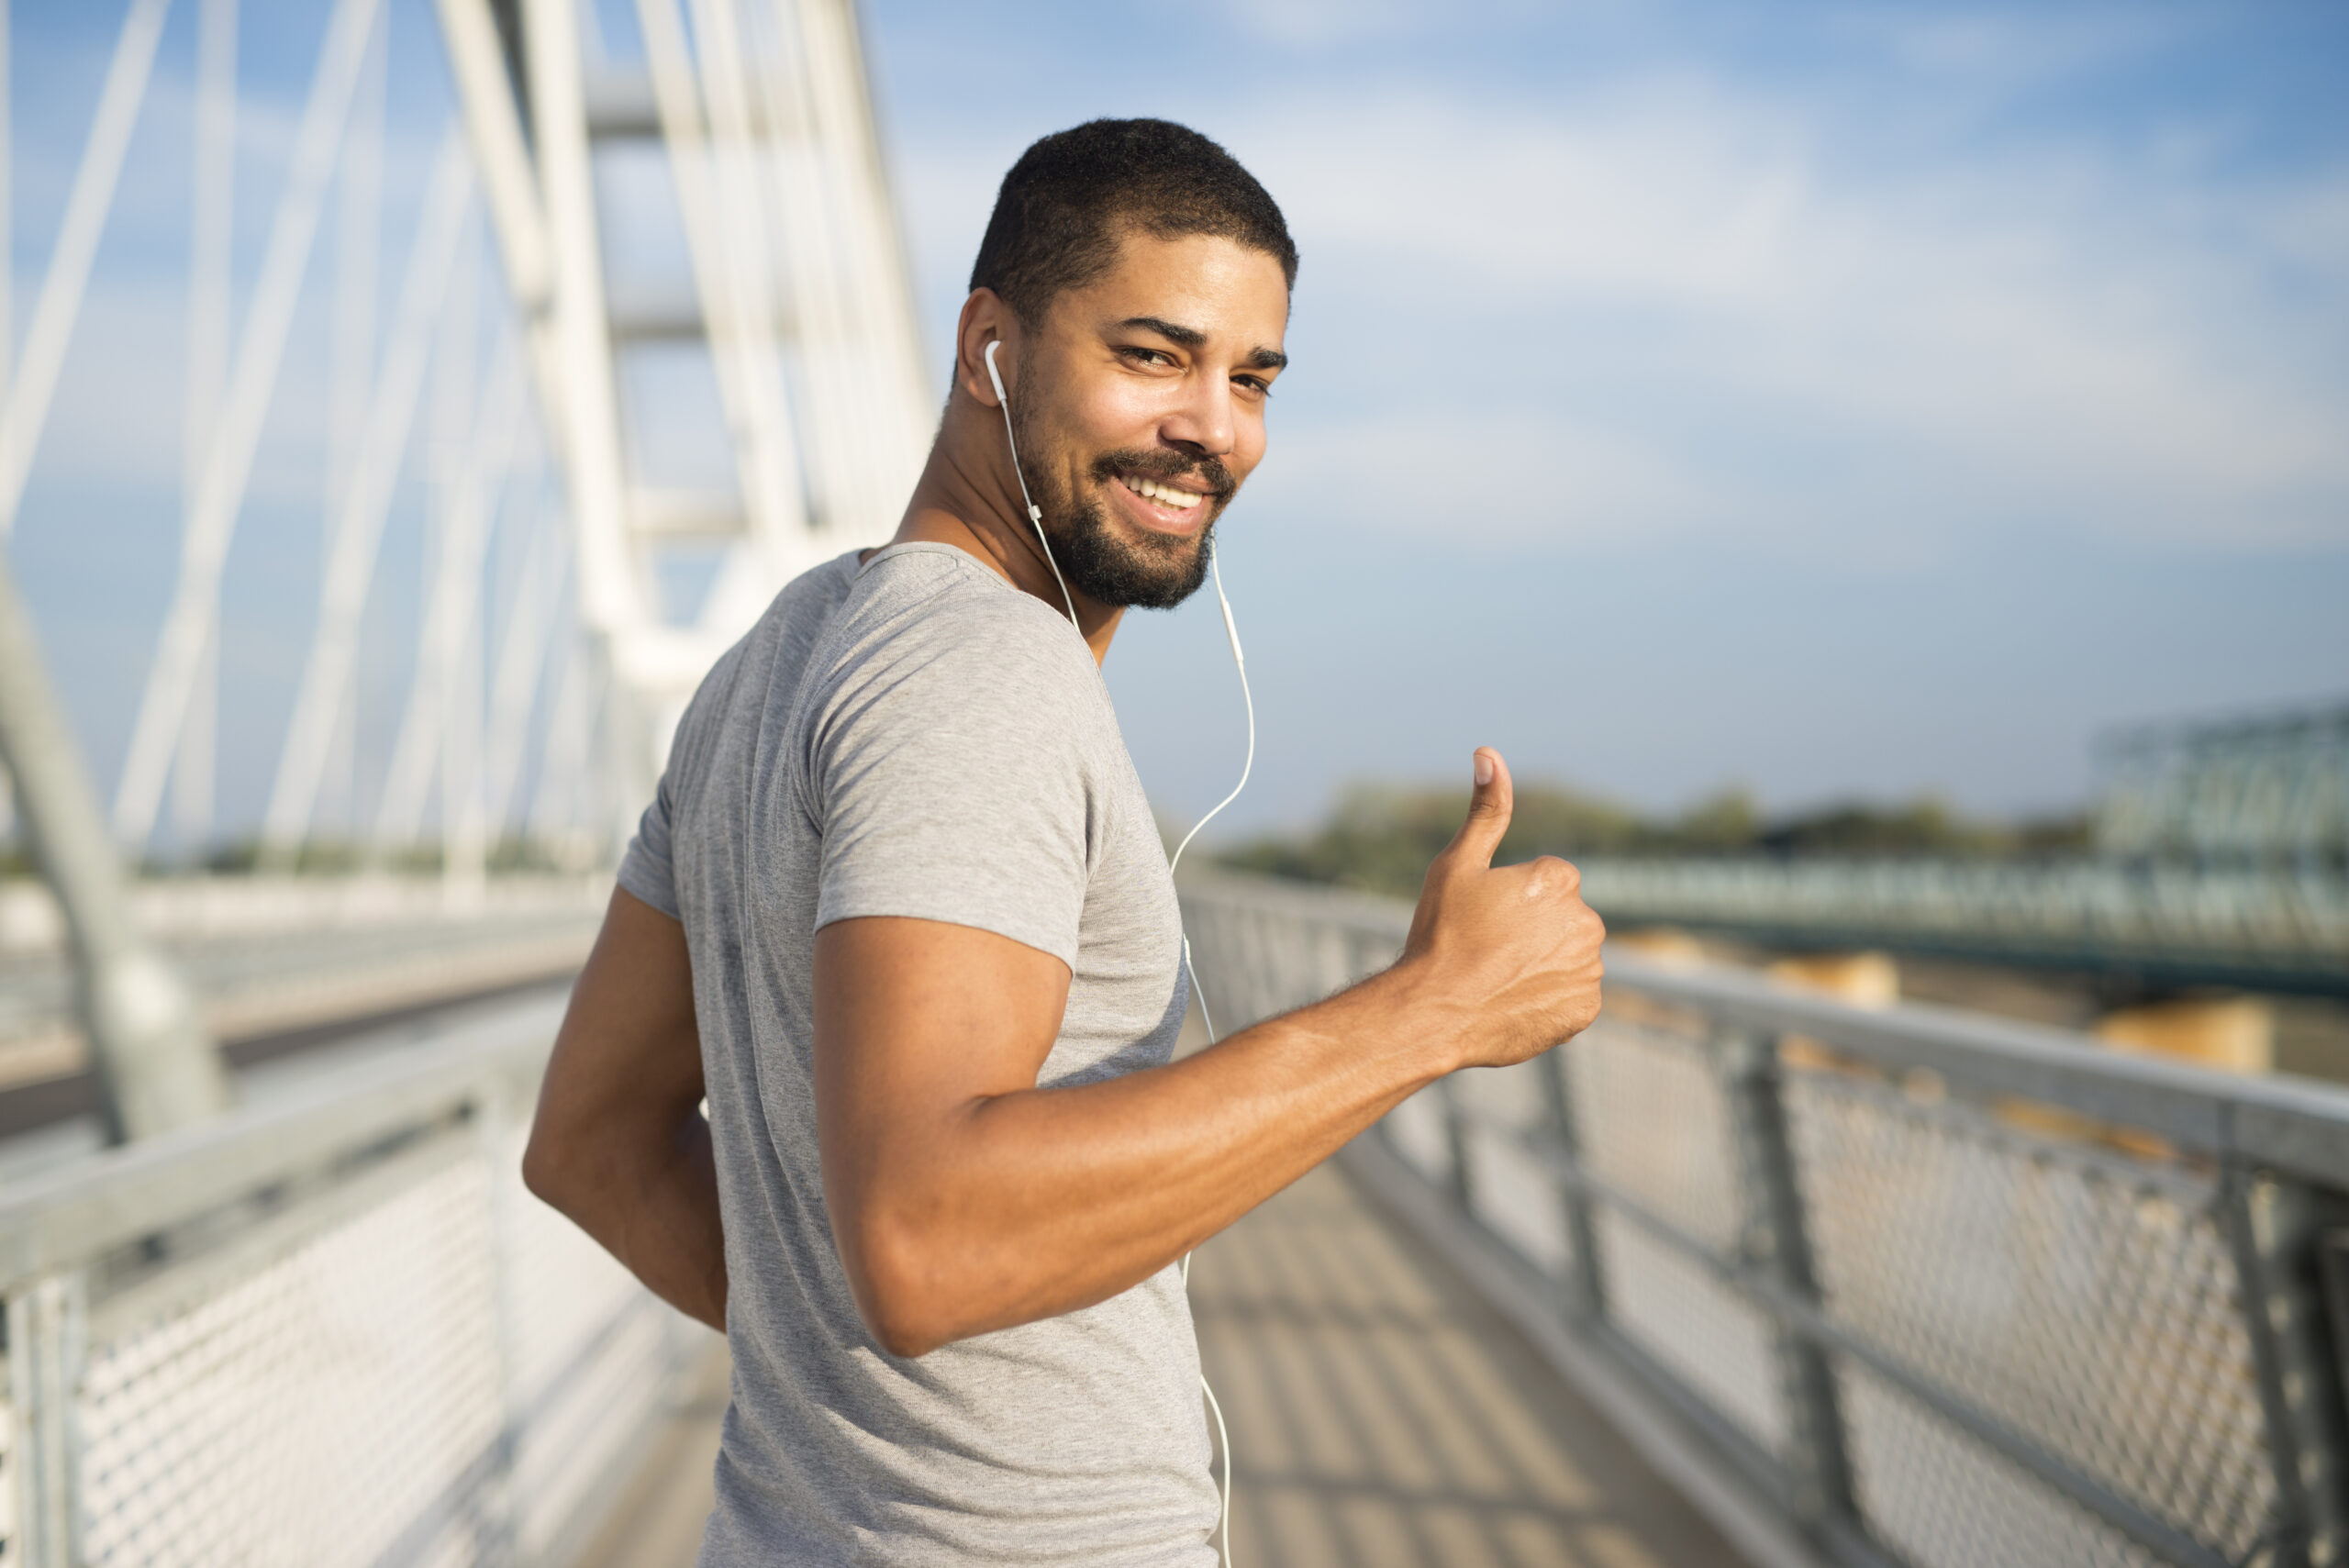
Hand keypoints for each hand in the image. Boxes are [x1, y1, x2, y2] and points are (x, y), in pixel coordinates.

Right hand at [1399, 747, 1604, 1070]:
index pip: (1546, 885)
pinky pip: (1573, 996)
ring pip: (1569, 957)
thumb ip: (1486, 810)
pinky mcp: (1586, 1008)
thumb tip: (1489, 752)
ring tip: (1498, 979)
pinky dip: (1550, 998)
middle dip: (1533, 932)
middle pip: (1561, 920)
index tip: (1482, 919)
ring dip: (1543, 964)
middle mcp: (1586, 920)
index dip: (1510, 902)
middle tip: (1487, 951)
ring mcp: (1589, 968)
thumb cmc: (1441, 934)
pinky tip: (1514, 1000)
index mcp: (1559, 879)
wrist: (1434, 1012)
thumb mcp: (1456, 864)